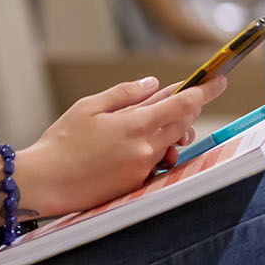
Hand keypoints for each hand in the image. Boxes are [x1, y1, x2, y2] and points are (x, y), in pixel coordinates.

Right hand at [14, 74, 226, 217]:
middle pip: (183, 123)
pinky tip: (132, 144)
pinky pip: (157, 161)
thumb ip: (125, 94)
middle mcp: (145, 150)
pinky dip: (154, 148)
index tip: (219, 80)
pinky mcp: (136, 184)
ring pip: (171, 143)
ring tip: (147, 121)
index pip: (183, 104)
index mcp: (135, 126)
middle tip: (178, 97)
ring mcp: (143, 170)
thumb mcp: (90, 107)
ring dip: (170, 129)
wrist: (45, 183)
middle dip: (186, 108)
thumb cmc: (62, 142)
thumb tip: (152, 84)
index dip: (204, 90)